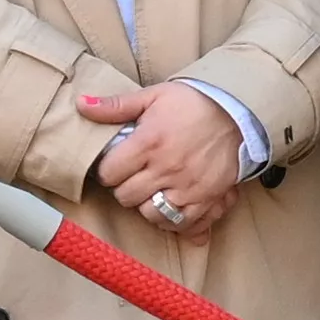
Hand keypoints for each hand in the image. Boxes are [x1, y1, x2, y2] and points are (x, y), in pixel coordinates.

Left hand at [78, 83, 253, 240]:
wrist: (238, 110)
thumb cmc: (193, 102)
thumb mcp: (153, 96)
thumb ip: (116, 106)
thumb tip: (81, 104)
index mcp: (148, 142)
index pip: (109, 173)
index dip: (108, 170)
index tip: (116, 165)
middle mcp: (166, 168)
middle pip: (126, 197)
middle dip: (124, 188)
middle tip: (133, 177)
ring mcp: (187, 186)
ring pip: (150, 214)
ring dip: (146, 206)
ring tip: (151, 192)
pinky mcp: (207, 198)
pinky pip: (181, 223)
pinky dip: (171, 220)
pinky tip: (169, 207)